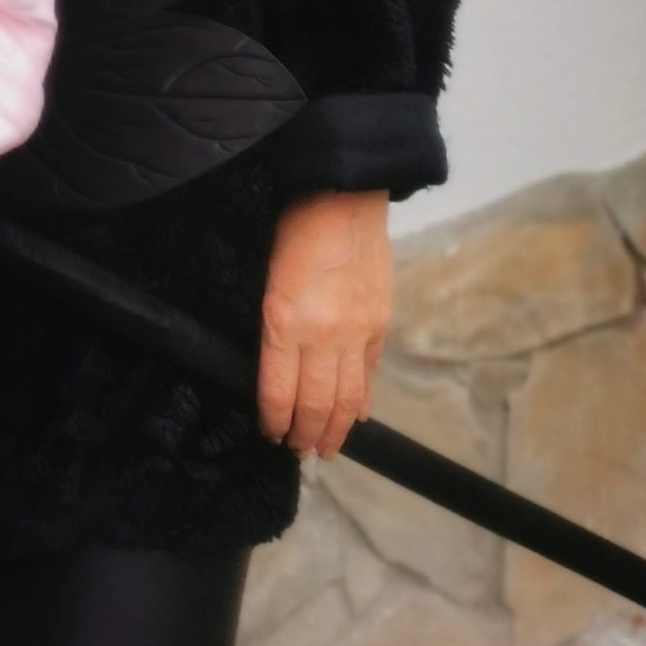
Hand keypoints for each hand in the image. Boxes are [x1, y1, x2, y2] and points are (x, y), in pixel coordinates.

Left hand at [256, 189, 390, 457]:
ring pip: (346, 398)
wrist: (344, 193)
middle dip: (304, 435)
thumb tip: (274, 365)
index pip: (278, 392)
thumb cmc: (292, 227)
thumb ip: (272, 326)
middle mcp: (323, 335)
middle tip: (297, 452)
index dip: (274, 421)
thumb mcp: (265, 278)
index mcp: (284, 322)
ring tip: (325, 449)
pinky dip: (361, 400)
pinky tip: (354, 416)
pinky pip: (370, 374)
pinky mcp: (380, 322)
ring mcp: (357, 332)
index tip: (270, 435)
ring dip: (334, 429)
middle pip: (314, 404)